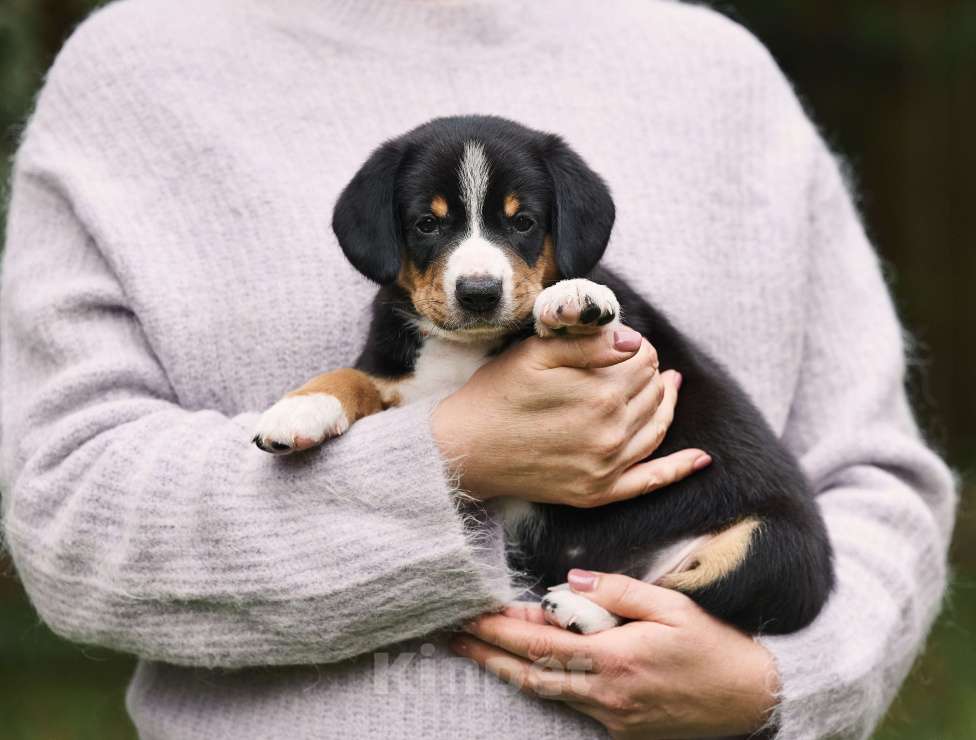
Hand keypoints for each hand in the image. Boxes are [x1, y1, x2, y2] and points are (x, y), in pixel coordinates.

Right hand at [431, 327, 709, 505]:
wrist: (463, 452)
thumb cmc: (495, 395)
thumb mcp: (535, 354)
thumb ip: (589, 343)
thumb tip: (634, 340)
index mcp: (601, 393)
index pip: (642, 361)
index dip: (637, 347)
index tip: (622, 343)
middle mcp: (612, 433)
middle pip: (652, 392)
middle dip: (650, 372)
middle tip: (639, 361)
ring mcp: (607, 467)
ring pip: (657, 429)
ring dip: (667, 404)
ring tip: (669, 386)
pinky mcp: (597, 492)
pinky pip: (650, 482)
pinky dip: (679, 469)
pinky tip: (700, 459)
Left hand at [451, 571, 779, 738]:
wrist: (748, 702)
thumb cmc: (714, 645)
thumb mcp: (673, 607)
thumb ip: (619, 591)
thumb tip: (571, 580)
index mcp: (616, 656)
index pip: (541, 641)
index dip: (501, 628)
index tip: (472, 614)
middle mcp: (606, 691)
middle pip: (530, 672)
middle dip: (489, 652)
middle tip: (455, 636)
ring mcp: (612, 715)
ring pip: (545, 692)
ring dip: (508, 671)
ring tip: (479, 651)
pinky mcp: (620, 729)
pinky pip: (570, 704)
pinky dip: (544, 684)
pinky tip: (527, 670)